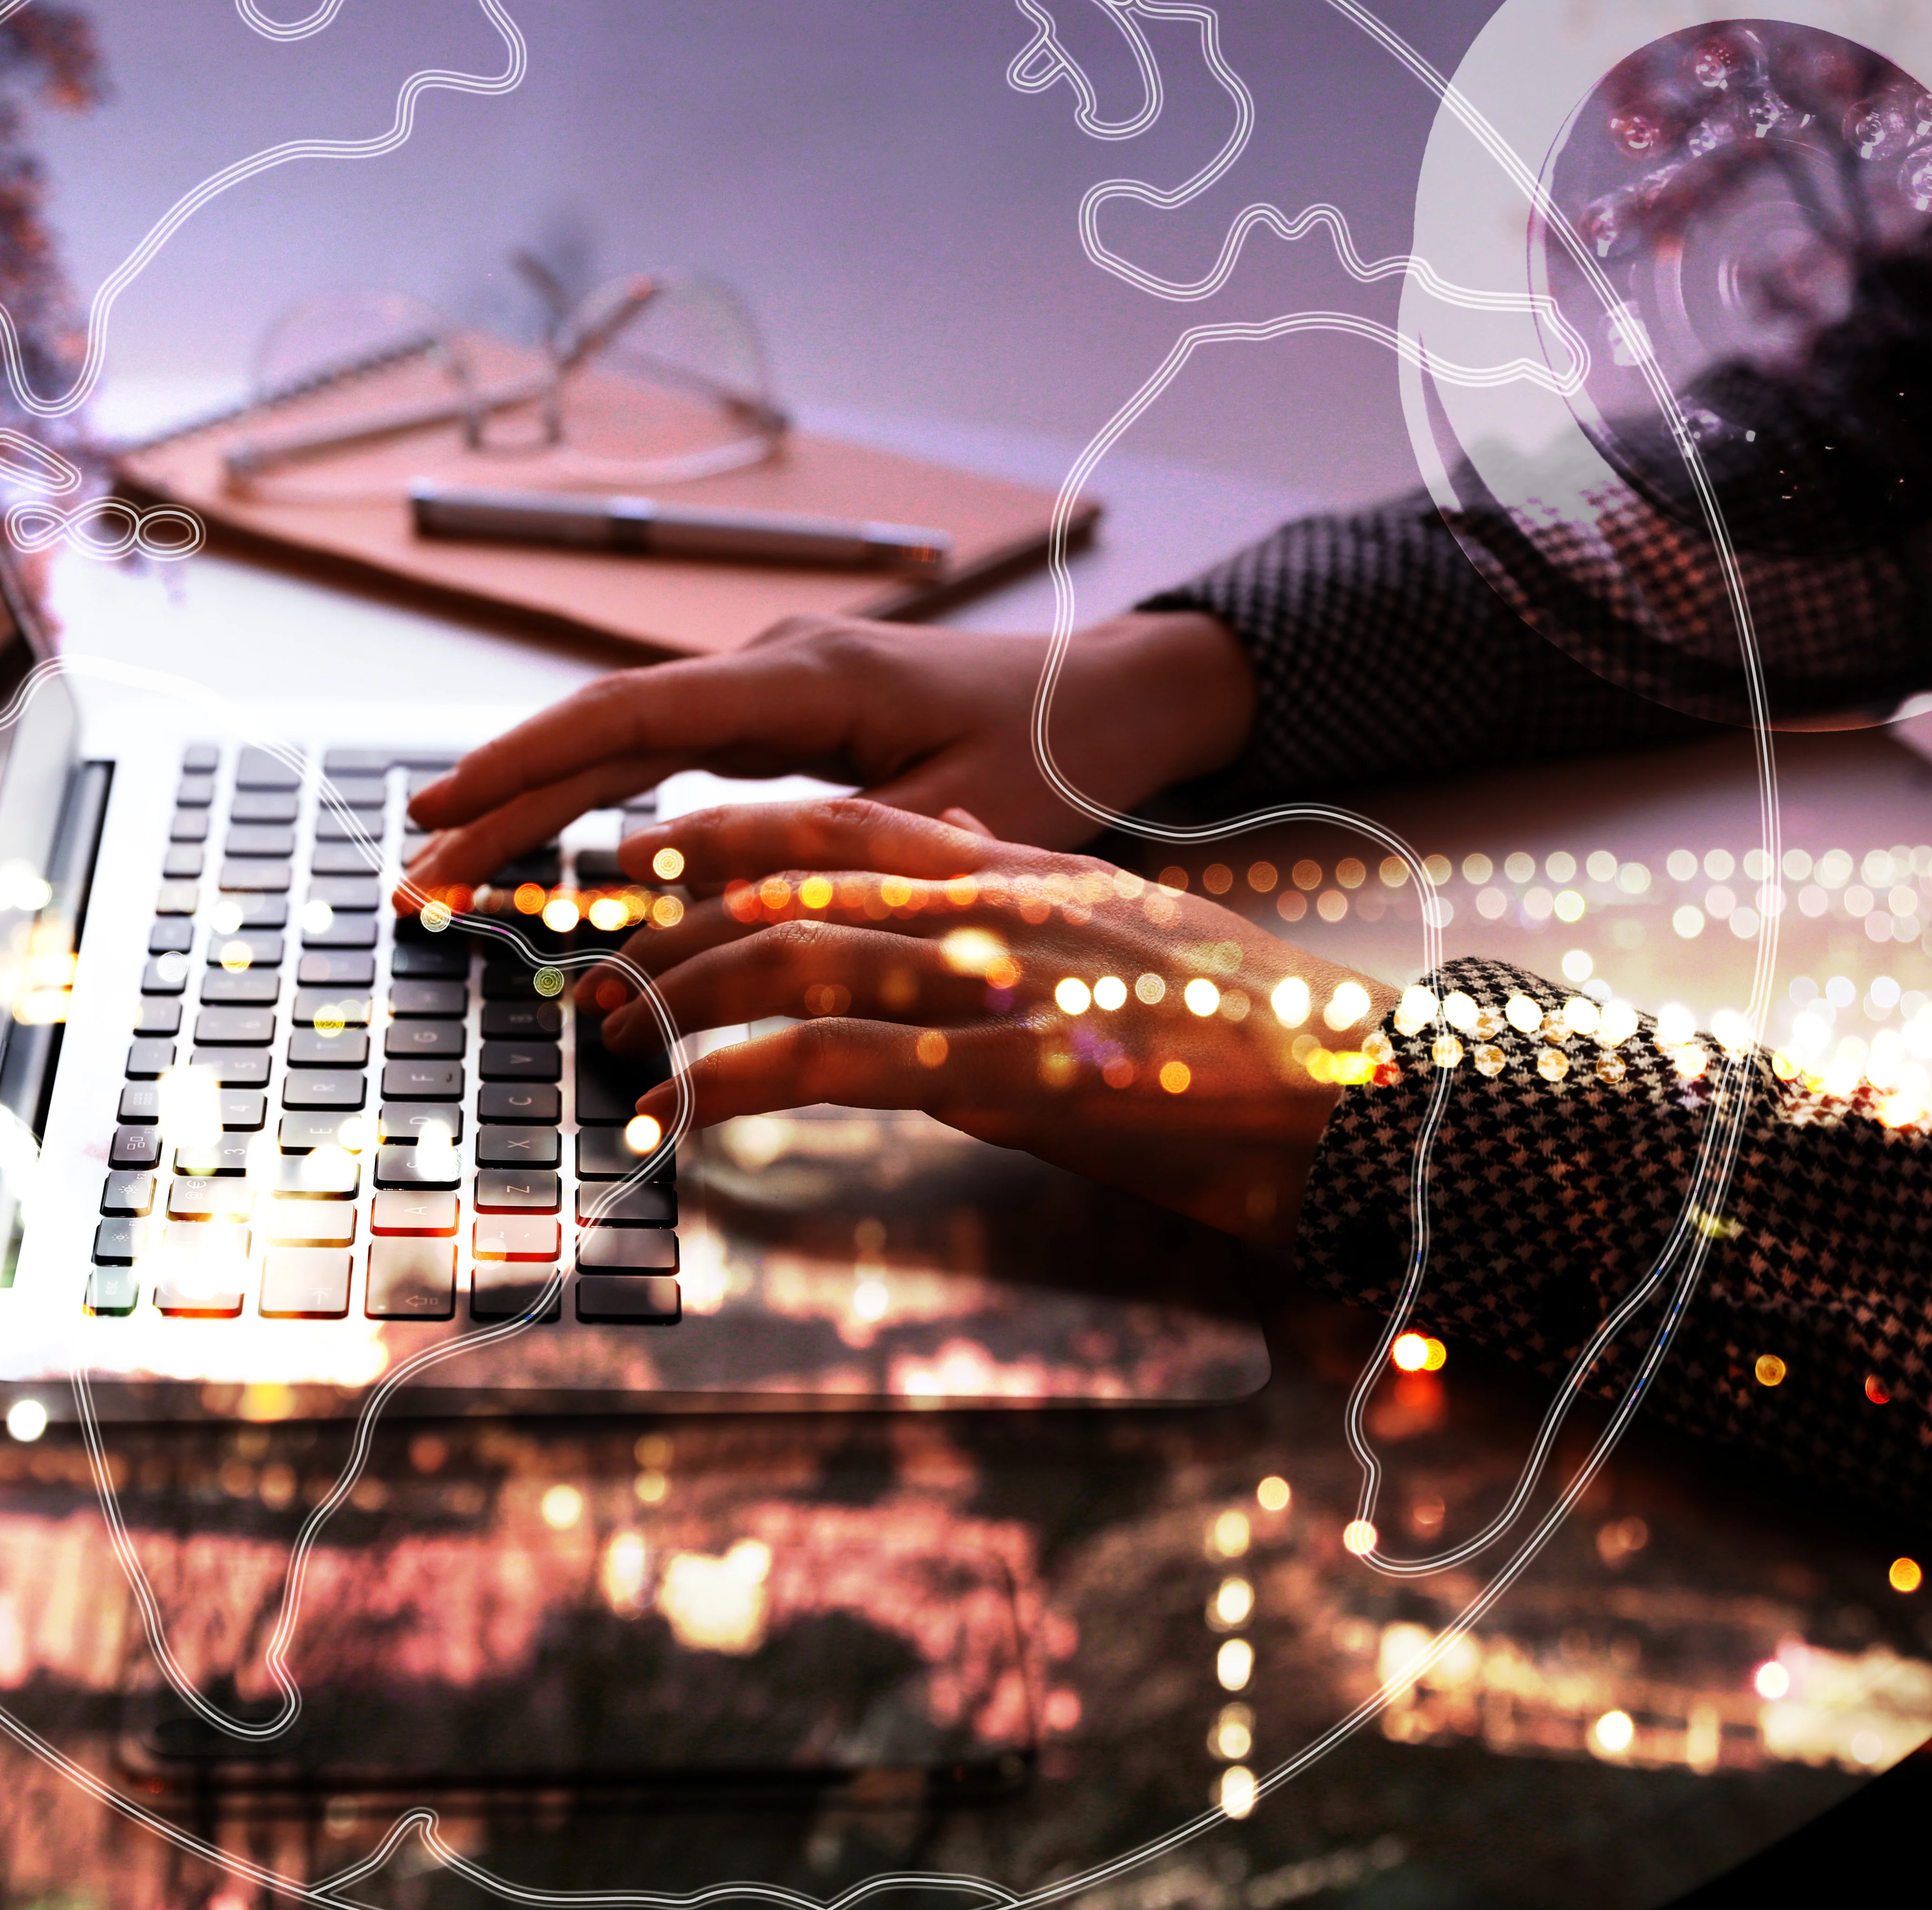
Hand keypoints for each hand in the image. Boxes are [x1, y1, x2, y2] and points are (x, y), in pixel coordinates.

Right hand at [403, 610, 1254, 893]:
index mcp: (811, 679)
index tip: (447, 811)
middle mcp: (775, 667)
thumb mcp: (968, 818)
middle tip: (416, 866)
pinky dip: (599, 800)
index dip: (531, 765)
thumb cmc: (1057, 753)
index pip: (635, 714)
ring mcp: (772, 686)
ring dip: (541, 800)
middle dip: (505, 796)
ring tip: (452, 865)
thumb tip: (722, 910)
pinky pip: (666, 754)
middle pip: (606, 727)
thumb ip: (850, 853)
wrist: (1118, 693)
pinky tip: (547, 846)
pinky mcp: (780, 716)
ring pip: (627, 741)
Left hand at [586, 799, 1392, 1246]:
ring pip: (791, 958)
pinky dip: (733, 1087)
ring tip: (604, 1039)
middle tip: (582, 966)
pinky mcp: (1005, 1080)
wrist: (1349, 1092)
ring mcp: (995, 988)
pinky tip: (674, 1114)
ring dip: (676, 1000)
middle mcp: (992, 906)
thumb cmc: (1232, 1026)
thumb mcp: (1115, 919)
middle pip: (787, 879)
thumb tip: (924, 826)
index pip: (836, 816)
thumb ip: (1008, 876)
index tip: (632, 855)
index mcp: (1016, 867)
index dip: (718, 832)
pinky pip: (831, 1068)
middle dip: (664, 922)